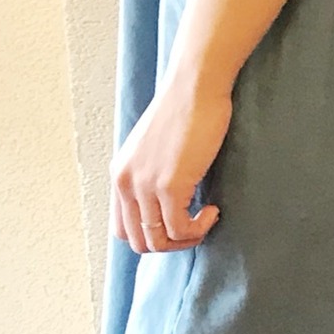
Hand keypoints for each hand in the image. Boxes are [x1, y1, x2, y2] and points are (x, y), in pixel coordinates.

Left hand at [110, 79, 231, 253]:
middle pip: (140, 242)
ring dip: (188, 238)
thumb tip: (166, 208)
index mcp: (120, 176)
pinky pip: (182, 229)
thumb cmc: (184, 115)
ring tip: (206, 217)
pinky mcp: (168, 185)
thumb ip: (150, 179)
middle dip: (171, 244)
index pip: (122, 231)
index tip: (177, 223)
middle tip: (195, 226)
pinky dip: (201, 228)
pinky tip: (213, 209)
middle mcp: (126, 183)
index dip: (152, 237)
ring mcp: (145, 185)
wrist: (194, 89)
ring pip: (160, 241)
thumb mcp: (155, 152)